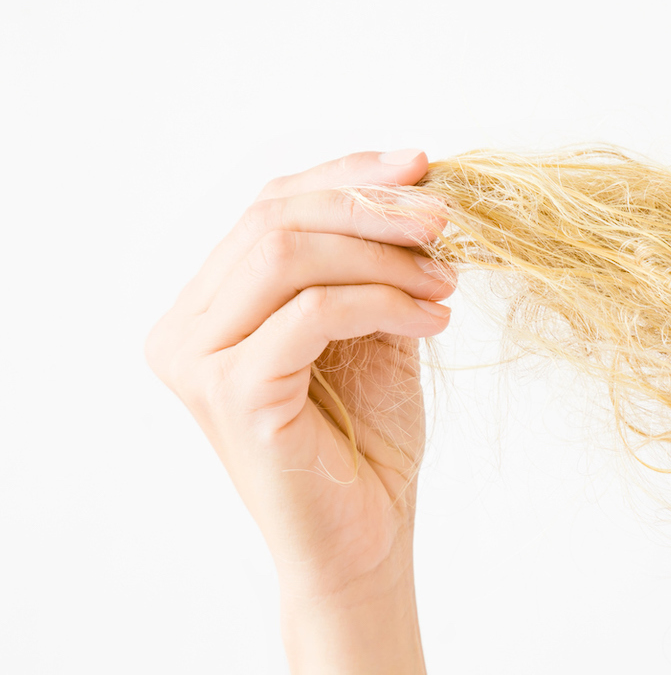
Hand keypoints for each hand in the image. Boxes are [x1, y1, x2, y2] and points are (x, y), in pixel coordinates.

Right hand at [145, 149, 452, 672]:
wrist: (365, 542)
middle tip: (446, 220)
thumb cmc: (366, 441)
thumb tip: (417, 180)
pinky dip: (382, 302)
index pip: (272, 204)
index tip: (422, 165)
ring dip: (382, 254)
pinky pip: (312, 311)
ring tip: (447, 280)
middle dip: (370, 205)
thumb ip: (373, 261)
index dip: (348, 172)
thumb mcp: (373, 329)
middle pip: (274, 216)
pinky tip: (434, 321)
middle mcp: (187, 324)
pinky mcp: (231, 392)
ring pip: (285, 252)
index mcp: (210, 302)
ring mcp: (199, 358)